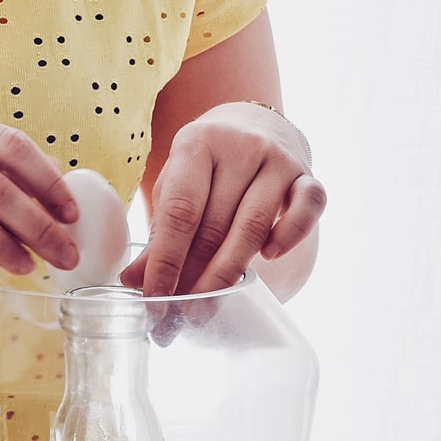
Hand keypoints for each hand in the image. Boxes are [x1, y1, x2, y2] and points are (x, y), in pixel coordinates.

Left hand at [121, 102, 325, 296]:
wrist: (251, 126)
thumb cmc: (204, 169)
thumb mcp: (174, 189)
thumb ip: (158, 234)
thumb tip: (132, 282)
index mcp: (197, 144)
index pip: (180, 211)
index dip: (166, 260)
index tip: (155, 298)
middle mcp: (241, 146)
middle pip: (216, 225)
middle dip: (194, 276)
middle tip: (179, 314)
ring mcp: (279, 159)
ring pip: (255, 226)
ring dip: (229, 272)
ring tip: (207, 305)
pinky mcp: (308, 175)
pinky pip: (308, 208)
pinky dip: (290, 235)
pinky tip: (269, 257)